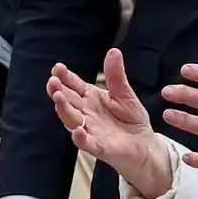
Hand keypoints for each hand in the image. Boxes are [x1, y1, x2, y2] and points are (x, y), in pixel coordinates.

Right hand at [47, 48, 168, 197]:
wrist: (145, 145)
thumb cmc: (131, 120)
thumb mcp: (125, 93)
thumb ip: (116, 76)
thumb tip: (113, 51)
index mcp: (90, 99)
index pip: (74, 86)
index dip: (65, 77)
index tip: (58, 68)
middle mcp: (86, 114)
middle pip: (68, 101)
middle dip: (58, 91)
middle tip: (53, 81)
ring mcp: (90, 130)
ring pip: (71, 120)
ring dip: (64, 110)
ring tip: (58, 98)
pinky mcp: (99, 147)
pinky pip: (87, 143)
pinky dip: (81, 138)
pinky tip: (78, 130)